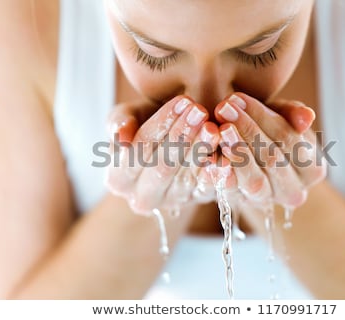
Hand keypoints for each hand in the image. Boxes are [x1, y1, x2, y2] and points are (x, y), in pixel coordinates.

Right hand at [105, 96, 219, 214]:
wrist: (169, 147)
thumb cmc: (144, 125)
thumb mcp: (128, 117)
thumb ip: (119, 122)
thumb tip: (122, 138)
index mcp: (118, 179)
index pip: (139, 149)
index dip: (160, 124)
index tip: (181, 101)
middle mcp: (142, 198)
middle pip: (162, 166)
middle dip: (182, 136)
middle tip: (200, 111)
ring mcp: (170, 202)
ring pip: (186, 178)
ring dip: (202, 152)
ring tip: (214, 127)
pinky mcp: (196, 201)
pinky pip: (207, 191)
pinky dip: (217, 176)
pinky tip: (226, 160)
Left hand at [213, 93, 326, 208]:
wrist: (249, 157)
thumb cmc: (270, 132)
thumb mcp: (282, 117)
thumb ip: (294, 113)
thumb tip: (307, 117)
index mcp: (313, 169)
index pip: (290, 139)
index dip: (264, 117)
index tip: (238, 98)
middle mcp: (294, 192)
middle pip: (272, 159)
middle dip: (246, 130)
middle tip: (223, 108)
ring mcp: (268, 201)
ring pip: (254, 180)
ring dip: (236, 152)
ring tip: (219, 128)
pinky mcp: (242, 205)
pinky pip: (232, 193)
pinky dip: (222, 175)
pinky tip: (211, 158)